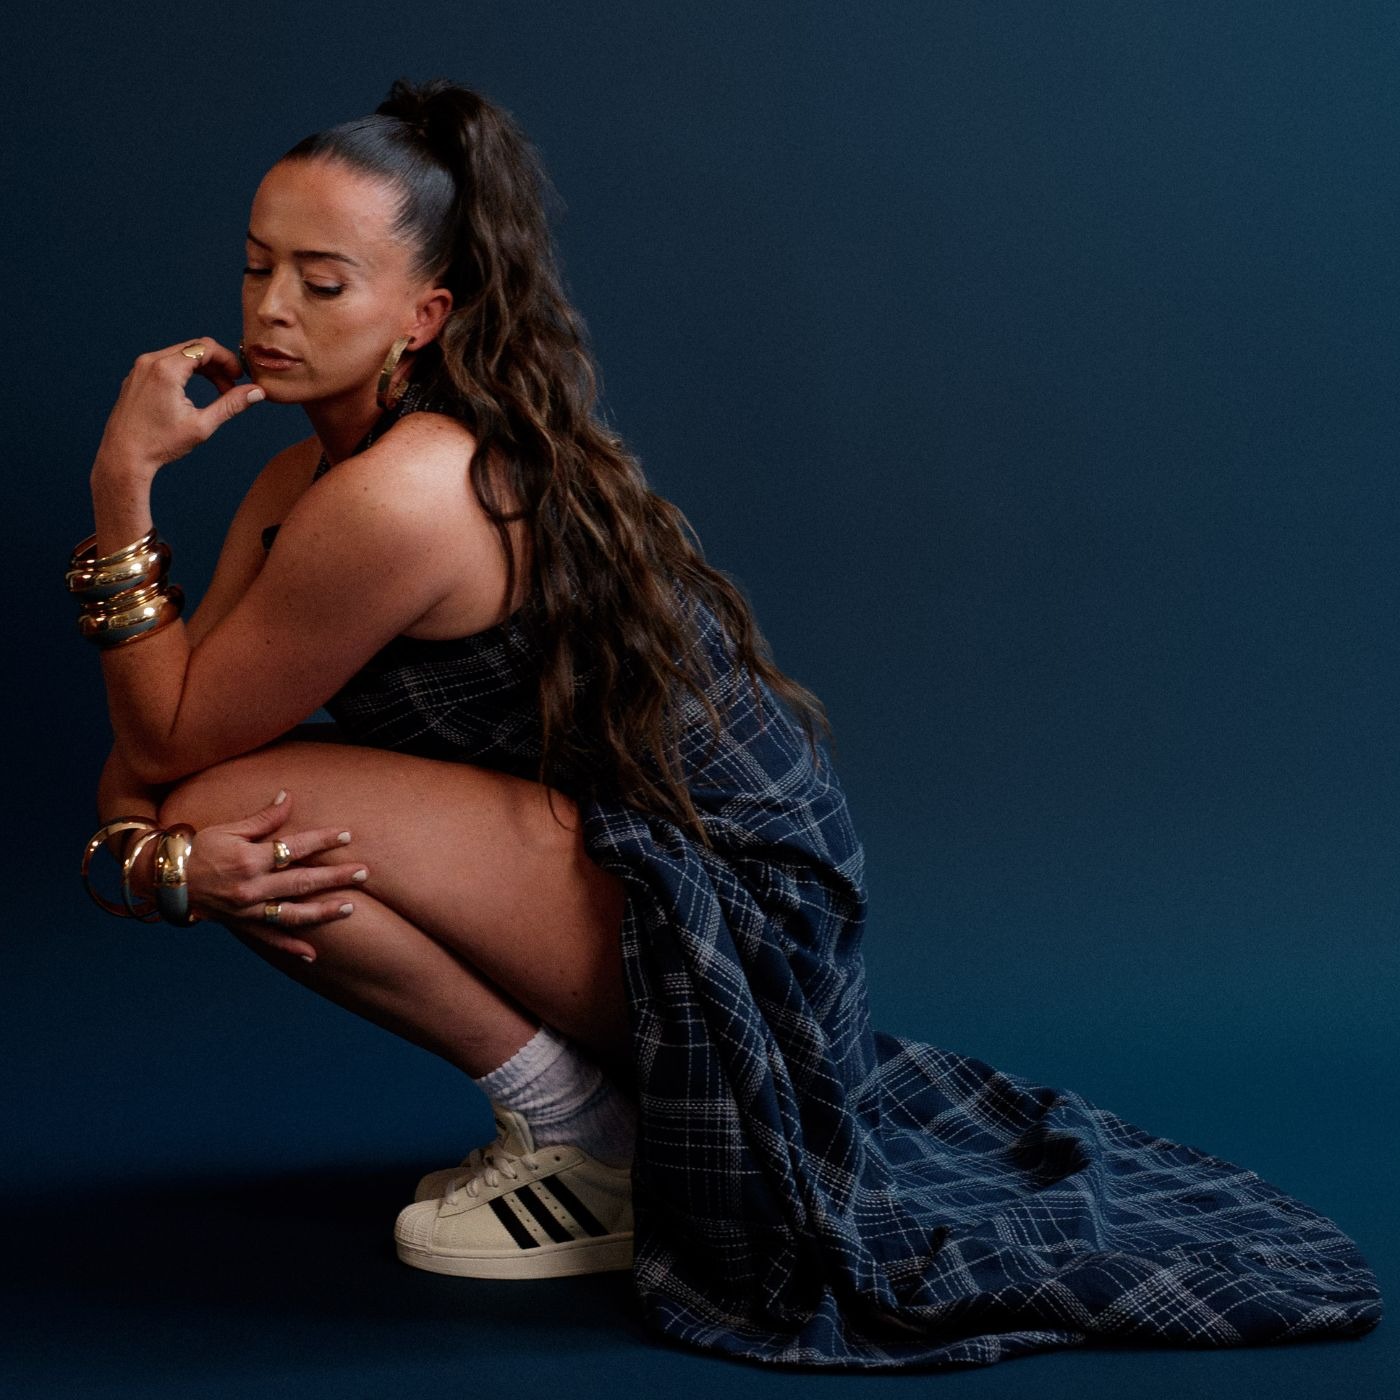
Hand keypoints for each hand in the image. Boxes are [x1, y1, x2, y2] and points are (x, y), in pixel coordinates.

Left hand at [95, 337, 264, 474]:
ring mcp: (140, 367)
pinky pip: (165, 362)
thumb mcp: (202, 425)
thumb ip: (231, 404)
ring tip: (217, 391)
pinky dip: (184, 371)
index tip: (239, 377)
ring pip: (180, 354)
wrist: (123, 455)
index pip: (206, 347)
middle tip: (231, 386)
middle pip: (194, 347)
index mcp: (167, 370)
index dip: (228, 359)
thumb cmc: (160, 444)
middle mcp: (151, 362)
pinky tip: (193, 393)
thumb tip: (257, 392)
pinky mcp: (136, 376)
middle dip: (217, 364)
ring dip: (202, 368)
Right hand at [185, 791, 366, 961]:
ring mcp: (248, 910)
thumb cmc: (199, 849)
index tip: (347, 834)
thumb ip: (263, 818)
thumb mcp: (229, 828)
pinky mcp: (243, 925)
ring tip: (350, 907)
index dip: (322, 840)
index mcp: (249, 859)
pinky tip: (313, 954)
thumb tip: (288, 797)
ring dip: (323, 912)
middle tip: (363, 872)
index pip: (294, 848)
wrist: (167, 880)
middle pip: (302, 882)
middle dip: (335, 877)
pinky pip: (270, 939)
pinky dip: (291, 947)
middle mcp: (252, 887)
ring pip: (293, 914)